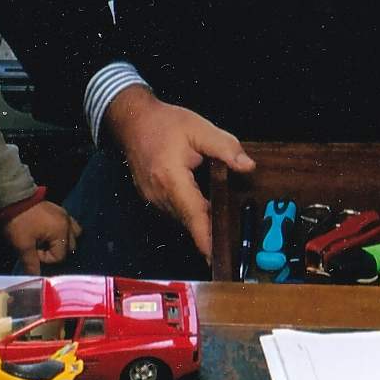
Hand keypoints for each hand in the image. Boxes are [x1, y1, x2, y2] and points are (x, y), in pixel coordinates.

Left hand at [1, 200, 81, 273]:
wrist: (12, 198)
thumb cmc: (19, 223)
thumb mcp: (23, 245)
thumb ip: (31, 263)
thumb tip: (35, 277)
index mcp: (61, 232)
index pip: (60, 256)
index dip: (45, 258)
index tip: (33, 251)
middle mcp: (67, 224)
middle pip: (70, 247)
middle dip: (56, 252)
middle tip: (40, 249)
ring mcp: (65, 215)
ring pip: (74, 234)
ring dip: (63, 242)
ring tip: (49, 242)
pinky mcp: (60, 210)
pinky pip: (69, 224)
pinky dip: (63, 231)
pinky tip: (51, 233)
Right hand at [103, 86, 254, 257]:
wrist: (132, 121)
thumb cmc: (164, 123)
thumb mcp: (199, 128)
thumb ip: (225, 147)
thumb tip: (247, 166)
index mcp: (171, 178)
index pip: (193, 215)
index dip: (205, 239)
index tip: (216, 258)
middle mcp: (159, 194)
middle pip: (189, 221)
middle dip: (209, 233)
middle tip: (230, 245)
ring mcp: (153, 199)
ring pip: (182, 219)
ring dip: (200, 222)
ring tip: (221, 228)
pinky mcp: (151, 199)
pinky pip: (175, 212)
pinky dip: (190, 214)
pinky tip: (203, 209)